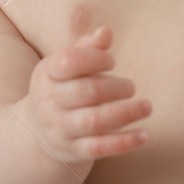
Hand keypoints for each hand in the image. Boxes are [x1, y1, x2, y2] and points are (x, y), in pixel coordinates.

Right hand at [25, 26, 151, 165]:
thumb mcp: (65, 66)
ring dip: (126, 113)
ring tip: (147, 106)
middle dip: (116, 87)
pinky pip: (100, 148)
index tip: (112, 61)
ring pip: (95, 121)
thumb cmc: (61, 88)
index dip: (96, 58)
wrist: (36, 133)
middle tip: (131, 87)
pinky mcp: (73, 151)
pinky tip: (144, 135)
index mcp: (46, 75)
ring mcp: (60, 129)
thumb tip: (106, 32)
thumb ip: (86, 48)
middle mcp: (49, 103)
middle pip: (88, 91)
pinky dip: (124, 142)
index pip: (70, 62)